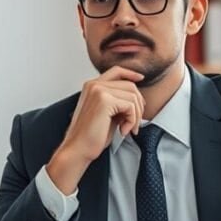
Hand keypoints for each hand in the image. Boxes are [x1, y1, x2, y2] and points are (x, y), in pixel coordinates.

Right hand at [47, 66, 144, 193]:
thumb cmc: (91, 136)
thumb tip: (137, 98)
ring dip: (136, 115)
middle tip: (134, 123)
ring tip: (127, 129)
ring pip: (133, 96)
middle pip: (130, 85)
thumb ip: (118, 102)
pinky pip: (130, 106)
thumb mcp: (108, 114)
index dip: (131, 74)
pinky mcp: (104, 100)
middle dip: (138, 105)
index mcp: (92, 86)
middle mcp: (94, 85)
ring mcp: (98, 90)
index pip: (116, 71)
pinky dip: (132, 120)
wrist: (79, 149)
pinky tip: (123, 131)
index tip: (141, 79)